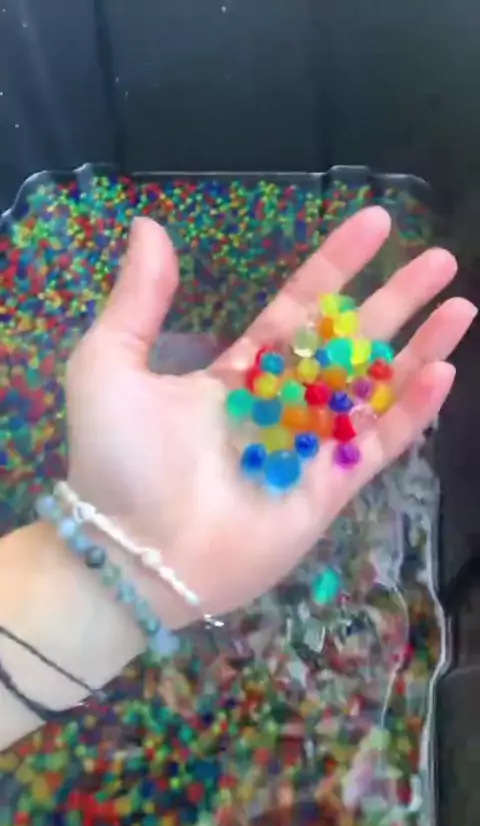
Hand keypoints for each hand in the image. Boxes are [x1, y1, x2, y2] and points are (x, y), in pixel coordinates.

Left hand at [66, 211, 475, 627]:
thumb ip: (138, 298)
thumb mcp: (111, 363)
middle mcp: (280, 404)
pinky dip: (411, 410)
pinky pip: (378, 443)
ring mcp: (309, 447)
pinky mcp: (329, 489)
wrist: (132, 551)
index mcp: (237, 373)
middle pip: (350, 342)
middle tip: (439, 260)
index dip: (337, 266)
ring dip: (418, 349)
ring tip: (462, 307)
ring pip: (375, 388)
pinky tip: (443, 370)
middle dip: (395, 300)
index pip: (298, 308)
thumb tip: (151, 225)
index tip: (375, 223)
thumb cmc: (118, 459)